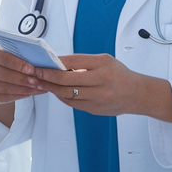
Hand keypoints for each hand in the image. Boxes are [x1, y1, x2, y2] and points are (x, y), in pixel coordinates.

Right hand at [0, 44, 47, 126]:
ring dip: (24, 89)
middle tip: (37, 82)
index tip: (31, 69)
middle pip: (4, 74)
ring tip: (38, 88)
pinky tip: (31, 93)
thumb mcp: (15, 51)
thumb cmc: (12, 58)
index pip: (3, 58)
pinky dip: (20, 95)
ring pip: (6, 88)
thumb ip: (22, 53)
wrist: (2, 70)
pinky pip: (6, 96)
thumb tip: (38, 60)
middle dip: (22, 79)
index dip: (18, 64)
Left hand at [43, 54, 171, 122]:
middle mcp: (101, 82)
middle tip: (35, 74)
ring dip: (51, 89)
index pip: (72, 63)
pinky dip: (61, 97)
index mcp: (102, 65)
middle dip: (47, 77)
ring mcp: (98, 98)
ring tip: (40, 83)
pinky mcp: (94, 110)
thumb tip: (56, 63)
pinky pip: (72, 103)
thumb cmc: (119, 74)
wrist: (137, 94)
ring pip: (67, 94)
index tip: (40, 63)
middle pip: (66, 81)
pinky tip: (55, 91)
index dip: (53, 64)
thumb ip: (82, 62)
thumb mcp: (104, 60)